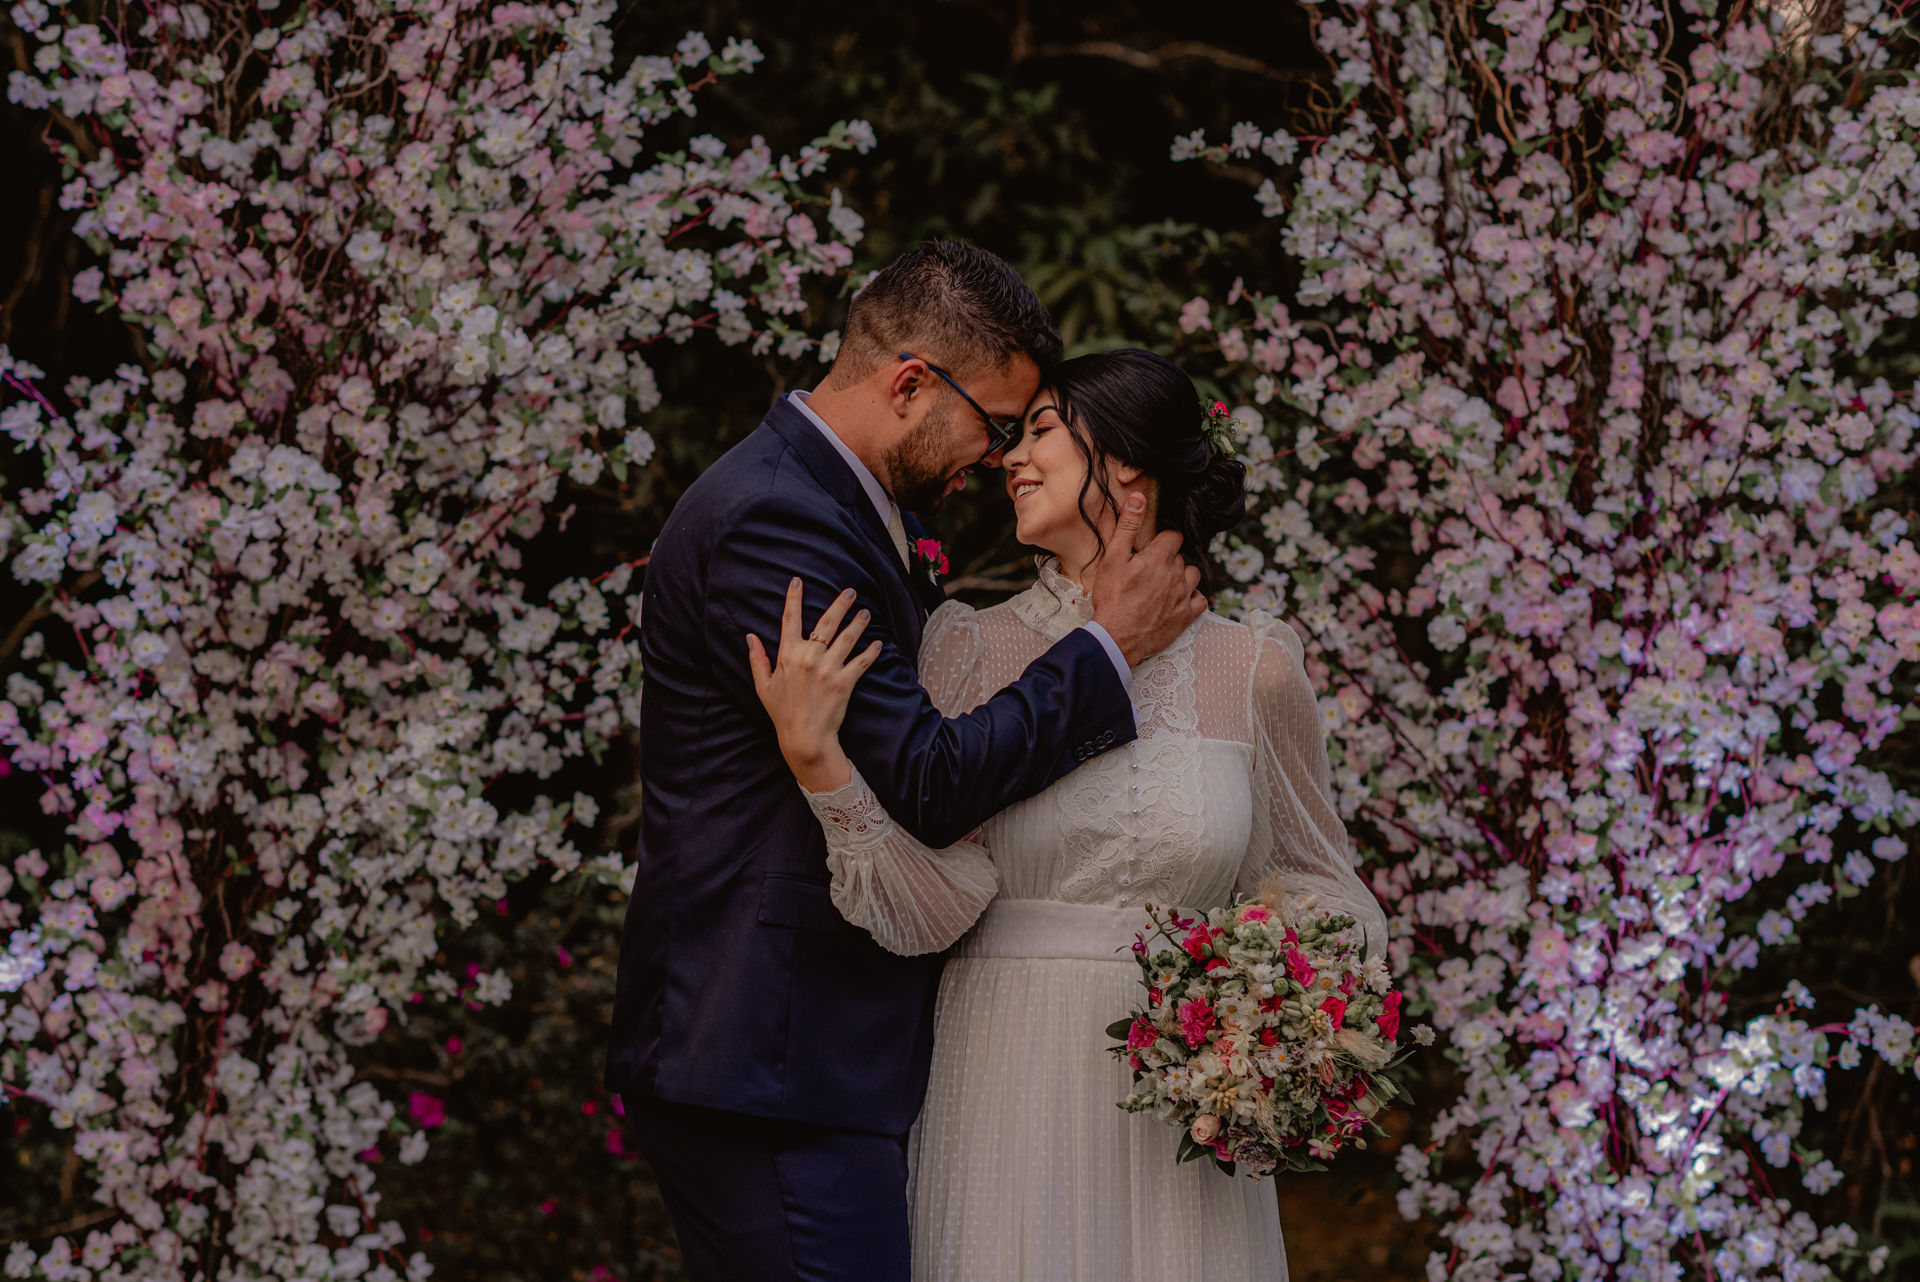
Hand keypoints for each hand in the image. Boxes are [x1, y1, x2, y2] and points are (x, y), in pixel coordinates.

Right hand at [746, 578, 882, 791]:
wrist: (804, 738)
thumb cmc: (782, 712)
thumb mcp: (763, 686)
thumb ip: (757, 659)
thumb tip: (749, 636)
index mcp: (787, 655)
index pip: (789, 619)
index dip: (793, 598)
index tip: (798, 581)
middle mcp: (808, 657)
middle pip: (827, 622)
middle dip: (840, 603)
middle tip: (851, 591)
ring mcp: (828, 669)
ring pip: (847, 638)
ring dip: (858, 623)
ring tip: (865, 612)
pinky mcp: (844, 682)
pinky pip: (861, 661)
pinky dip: (871, 651)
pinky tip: (877, 643)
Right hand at [1087, 494, 1204, 666]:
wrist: (1117, 637)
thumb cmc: (1112, 598)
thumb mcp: (1113, 558)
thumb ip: (1128, 526)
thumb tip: (1139, 498)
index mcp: (1160, 557)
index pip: (1174, 536)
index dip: (1163, 540)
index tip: (1152, 548)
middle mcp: (1177, 574)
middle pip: (1180, 557)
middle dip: (1168, 559)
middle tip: (1149, 570)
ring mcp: (1184, 596)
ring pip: (1192, 575)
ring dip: (1182, 576)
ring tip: (1164, 583)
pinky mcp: (1187, 616)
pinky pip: (1201, 600)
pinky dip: (1192, 597)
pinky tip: (1179, 599)